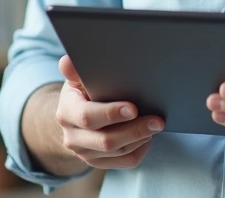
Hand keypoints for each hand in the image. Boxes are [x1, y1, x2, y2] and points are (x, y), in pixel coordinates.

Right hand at [55, 55, 164, 169]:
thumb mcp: (77, 78)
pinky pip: (124, 162)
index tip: (133, 108)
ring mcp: (84, 153)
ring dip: (140, 139)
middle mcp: (72, 137)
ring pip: (118, 152)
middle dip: (135, 130)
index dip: (111, 114)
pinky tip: (148, 137)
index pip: (87, 117)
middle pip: (106, 140)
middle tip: (157, 121)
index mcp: (67, 113)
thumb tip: (67, 61)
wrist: (74, 116)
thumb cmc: (81, 91)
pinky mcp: (98, 163)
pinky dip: (140, 150)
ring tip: (155, 125)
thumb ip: (75, 70)